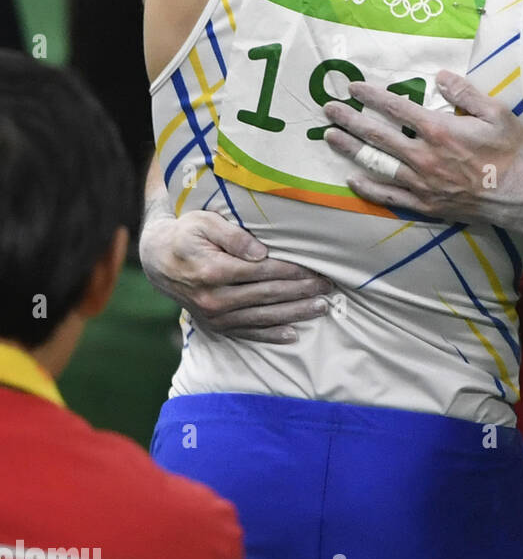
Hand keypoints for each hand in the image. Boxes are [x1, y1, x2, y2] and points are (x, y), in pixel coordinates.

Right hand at [139, 209, 334, 343]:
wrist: (156, 260)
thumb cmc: (185, 234)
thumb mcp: (205, 223)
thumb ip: (234, 236)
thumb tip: (261, 253)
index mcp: (214, 271)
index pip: (263, 272)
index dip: (293, 272)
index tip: (316, 269)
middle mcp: (215, 298)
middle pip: (268, 296)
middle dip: (302, 292)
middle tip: (328, 287)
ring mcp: (214, 316)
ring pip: (263, 317)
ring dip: (295, 313)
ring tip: (321, 308)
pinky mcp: (214, 326)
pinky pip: (247, 333)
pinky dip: (270, 335)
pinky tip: (292, 335)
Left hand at [321, 70, 522, 223]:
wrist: (521, 196)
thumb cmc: (512, 152)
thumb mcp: (496, 113)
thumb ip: (465, 93)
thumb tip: (440, 76)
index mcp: (439, 129)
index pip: (396, 108)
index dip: (372, 96)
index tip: (353, 87)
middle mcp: (423, 155)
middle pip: (378, 134)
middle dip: (350, 119)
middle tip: (328, 109)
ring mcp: (421, 183)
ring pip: (376, 163)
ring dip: (351, 149)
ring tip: (329, 137)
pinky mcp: (425, 204)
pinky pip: (389, 197)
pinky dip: (368, 188)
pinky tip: (351, 180)